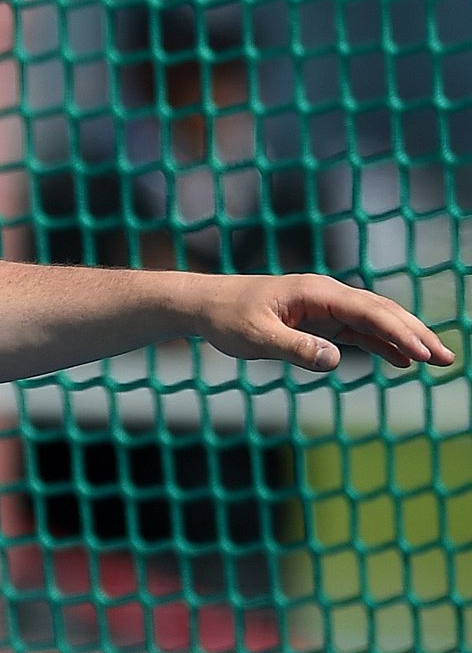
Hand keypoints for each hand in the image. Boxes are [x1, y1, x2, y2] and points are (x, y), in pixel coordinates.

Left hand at [200, 272, 455, 372]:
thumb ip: (294, 348)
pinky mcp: (320, 321)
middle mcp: (327, 295)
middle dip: (415, 333)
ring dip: (406, 339)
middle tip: (447, 358)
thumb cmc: (226, 318)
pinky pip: (359, 332)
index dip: (397, 332)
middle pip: (382, 312)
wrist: (204, 305)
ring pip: (376, 321)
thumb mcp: (255, 338)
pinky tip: (403, 361)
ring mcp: (326, 308)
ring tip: (437, 360)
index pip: (367, 311)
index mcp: (316, 292)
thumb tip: (335, 359)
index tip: (421, 352)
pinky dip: (382, 344)